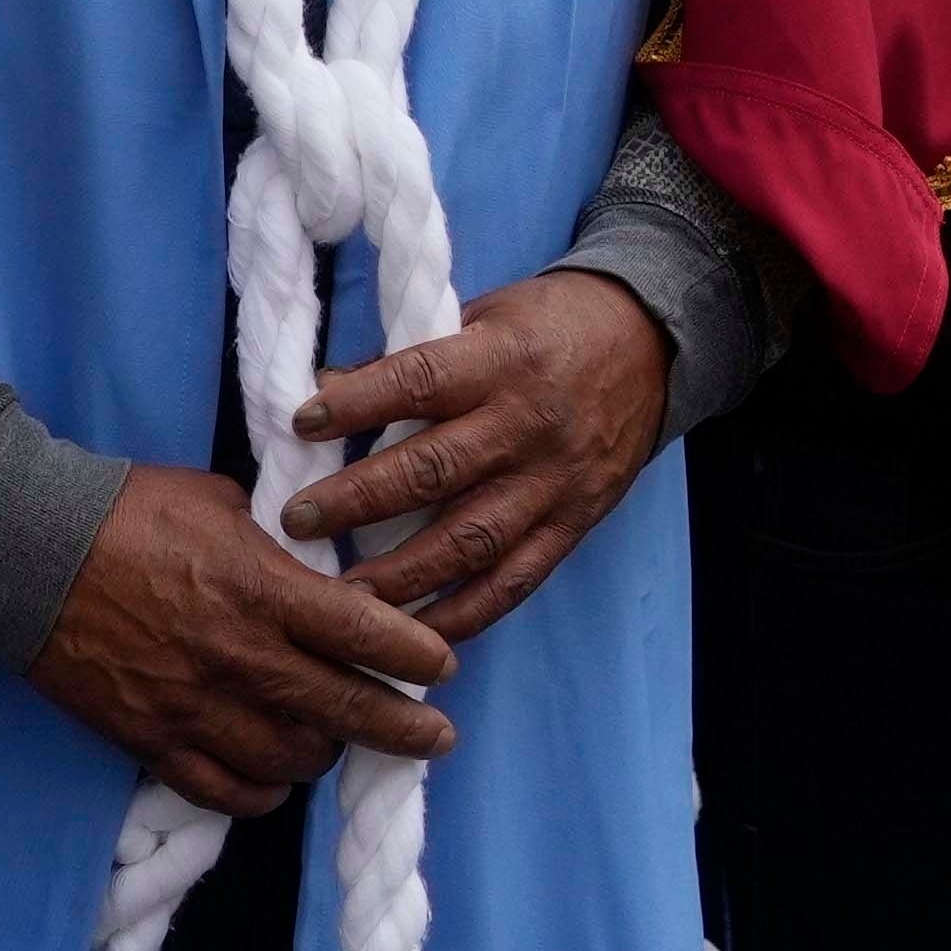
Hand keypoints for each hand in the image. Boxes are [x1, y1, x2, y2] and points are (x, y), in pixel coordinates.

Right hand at [26, 461, 459, 810]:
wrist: (22, 546)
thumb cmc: (122, 508)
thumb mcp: (217, 499)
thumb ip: (273, 542)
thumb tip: (312, 563)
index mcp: (263, 589)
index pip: (367, 635)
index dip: (417, 656)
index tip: (442, 667)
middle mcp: (239, 655)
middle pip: (346, 710)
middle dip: (404, 728)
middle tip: (434, 737)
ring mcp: (193, 705)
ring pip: (290, 759)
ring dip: (324, 754)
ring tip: (334, 743)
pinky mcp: (149, 738)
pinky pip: (224, 790)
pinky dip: (260, 792)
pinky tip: (274, 780)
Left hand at [279, 270, 673, 639]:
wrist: (653, 345)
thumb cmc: (550, 326)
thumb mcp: (483, 316)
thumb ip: (414, 355)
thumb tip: (327, 389)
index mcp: (502, 361)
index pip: (419, 383)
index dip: (358, 405)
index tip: (301, 423)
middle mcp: (527, 426)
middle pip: (434, 472)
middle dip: (358, 500)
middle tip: (297, 521)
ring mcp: (553, 484)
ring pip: (470, 540)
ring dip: (400, 574)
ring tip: (342, 594)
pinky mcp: (572, 526)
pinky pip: (513, 583)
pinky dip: (461, 615)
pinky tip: (411, 633)